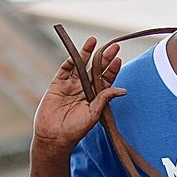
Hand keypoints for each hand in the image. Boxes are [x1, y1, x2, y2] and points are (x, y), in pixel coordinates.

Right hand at [33, 38, 125, 152]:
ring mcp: (70, 85)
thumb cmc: (75, 129)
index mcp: (94, 97)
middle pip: (95, 69)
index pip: (105, 80)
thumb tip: (122, 90)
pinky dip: (70, 60)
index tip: (118, 59)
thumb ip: (104, 99)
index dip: (111, 70)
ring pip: (80, 66)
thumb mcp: (94, 114)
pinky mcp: (57, 84)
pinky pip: (64, 69)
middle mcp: (84, 89)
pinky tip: (78, 52)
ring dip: (87, 53)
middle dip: (104, 58)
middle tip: (113, 46)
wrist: (54, 136)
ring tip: (93, 40)